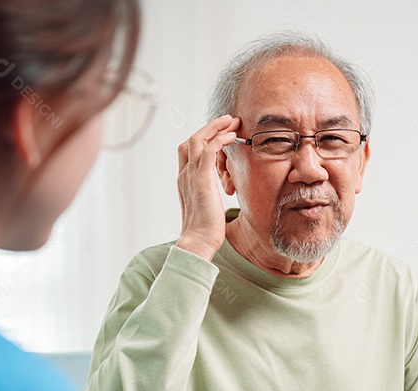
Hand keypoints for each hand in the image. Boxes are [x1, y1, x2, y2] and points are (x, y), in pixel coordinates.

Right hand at [176, 115, 240, 260]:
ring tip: (232, 122)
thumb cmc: (204, 231)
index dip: (202, 139)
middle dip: (210, 127)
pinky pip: (209, 149)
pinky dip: (220, 139)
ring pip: (198, 139)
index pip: (187, 151)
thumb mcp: (206, 208)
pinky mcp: (201, 178)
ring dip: (216, 127)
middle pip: (191, 140)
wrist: (198, 241)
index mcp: (184, 181)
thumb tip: (218, 195)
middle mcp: (184, 175)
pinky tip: (233, 137)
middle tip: (228, 121)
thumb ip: (208, 196)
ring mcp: (190, 175)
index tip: (219, 134)